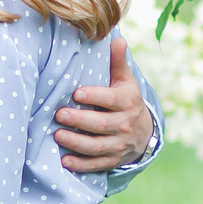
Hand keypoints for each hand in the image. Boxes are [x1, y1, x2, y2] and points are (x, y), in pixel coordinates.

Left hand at [54, 32, 155, 172]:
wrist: (144, 133)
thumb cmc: (126, 100)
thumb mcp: (126, 81)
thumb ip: (118, 62)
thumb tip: (117, 39)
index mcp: (127, 102)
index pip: (111, 99)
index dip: (95, 96)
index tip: (76, 94)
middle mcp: (124, 124)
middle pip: (101, 124)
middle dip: (80, 120)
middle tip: (59, 115)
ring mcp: (119, 144)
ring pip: (97, 146)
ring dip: (76, 142)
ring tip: (58, 135)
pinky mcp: (112, 160)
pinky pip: (96, 164)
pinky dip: (81, 165)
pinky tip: (65, 162)